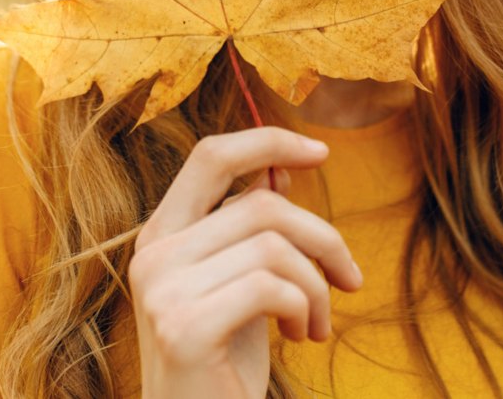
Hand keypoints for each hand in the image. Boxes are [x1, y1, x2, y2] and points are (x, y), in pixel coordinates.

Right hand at [130, 126, 363, 398]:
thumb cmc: (222, 361)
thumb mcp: (240, 283)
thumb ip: (248, 226)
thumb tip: (278, 166)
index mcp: (161, 234)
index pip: (211, 155)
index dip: (268, 141)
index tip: (322, 152)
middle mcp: (153, 254)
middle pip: (261, 204)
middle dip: (323, 238)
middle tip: (349, 279)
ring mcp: (162, 290)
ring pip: (273, 246)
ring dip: (316, 287)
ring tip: (316, 323)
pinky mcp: (183, 328)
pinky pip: (270, 287)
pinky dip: (303, 308)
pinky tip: (299, 337)